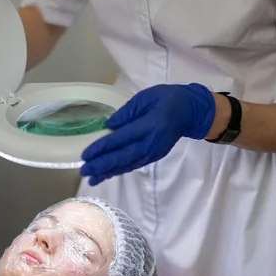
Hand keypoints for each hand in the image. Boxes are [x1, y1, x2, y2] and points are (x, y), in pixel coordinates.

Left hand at [80, 83, 215, 185]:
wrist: (191, 111)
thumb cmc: (167, 99)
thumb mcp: (147, 97)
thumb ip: (127, 111)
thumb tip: (109, 124)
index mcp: (149, 125)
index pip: (121, 139)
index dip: (102, 148)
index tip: (85, 154)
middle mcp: (151, 143)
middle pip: (122, 157)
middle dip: (101, 165)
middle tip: (84, 171)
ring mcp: (153, 152)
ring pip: (127, 165)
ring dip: (108, 172)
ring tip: (92, 179)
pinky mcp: (154, 156)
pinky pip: (134, 165)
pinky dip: (120, 170)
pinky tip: (107, 174)